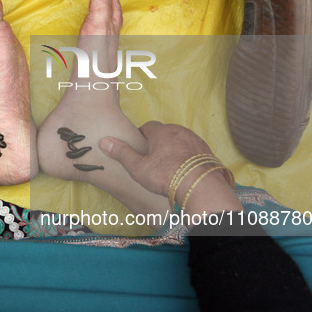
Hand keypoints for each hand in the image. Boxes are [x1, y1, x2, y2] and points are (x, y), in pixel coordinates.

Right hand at [99, 121, 240, 215]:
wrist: (199, 184)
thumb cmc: (165, 175)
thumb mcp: (138, 167)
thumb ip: (122, 153)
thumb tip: (104, 141)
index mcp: (161, 132)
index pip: (148, 127)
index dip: (143, 136)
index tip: (140, 147)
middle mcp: (179, 131)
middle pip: (166, 132)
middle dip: (160, 142)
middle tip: (154, 158)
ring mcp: (195, 140)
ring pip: (181, 140)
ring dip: (175, 148)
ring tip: (170, 165)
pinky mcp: (207, 151)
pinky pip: (194, 150)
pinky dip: (188, 156)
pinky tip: (185, 169)